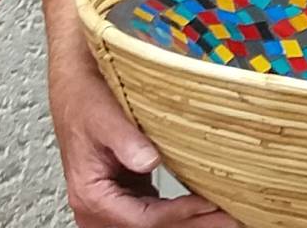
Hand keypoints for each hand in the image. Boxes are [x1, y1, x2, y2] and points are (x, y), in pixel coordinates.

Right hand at [50, 65, 233, 226]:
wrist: (76, 92)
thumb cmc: (85, 103)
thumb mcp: (105, 118)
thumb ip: (127, 141)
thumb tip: (149, 161)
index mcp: (91, 195)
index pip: (142, 218)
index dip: (178, 214)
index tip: (209, 204)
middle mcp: (98, 207)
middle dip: (192, 224)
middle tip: (230, 218)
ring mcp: (113, 203)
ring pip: (155, 224)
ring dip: (189, 221)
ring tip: (224, 215)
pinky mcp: (127, 194)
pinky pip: (154, 212)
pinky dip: (180, 212)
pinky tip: (205, 206)